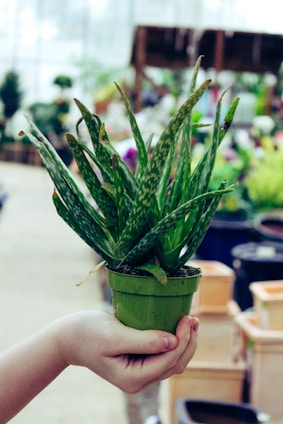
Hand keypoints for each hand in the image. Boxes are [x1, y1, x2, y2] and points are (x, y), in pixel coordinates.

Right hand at [57, 311, 198, 392]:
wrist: (70, 337)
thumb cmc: (87, 334)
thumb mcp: (113, 336)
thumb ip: (143, 341)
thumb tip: (172, 341)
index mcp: (133, 378)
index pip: (168, 361)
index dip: (182, 340)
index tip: (187, 317)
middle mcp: (139, 379)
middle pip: (175, 364)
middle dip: (188, 342)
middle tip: (193, 317)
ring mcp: (140, 372)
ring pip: (172, 361)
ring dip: (184, 342)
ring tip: (191, 321)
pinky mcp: (139, 361)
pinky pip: (163, 355)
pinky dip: (174, 342)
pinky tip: (178, 327)